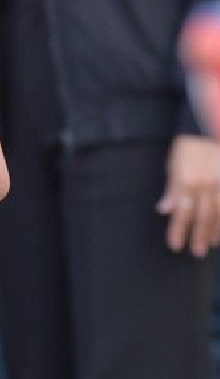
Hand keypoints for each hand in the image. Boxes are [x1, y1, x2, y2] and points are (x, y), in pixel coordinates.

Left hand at [160, 134, 219, 255]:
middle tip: (195, 252)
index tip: (175, 245)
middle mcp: (206, 184)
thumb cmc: (188, 147)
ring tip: (210, 244)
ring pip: (219, 212)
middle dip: (198, 236)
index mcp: (187, 180)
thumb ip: (171, 189)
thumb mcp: (174, 164)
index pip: (182, 212)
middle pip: (202, 216)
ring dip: (215, 230)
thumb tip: (164, 210)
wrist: (210, 127)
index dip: (178, 230)